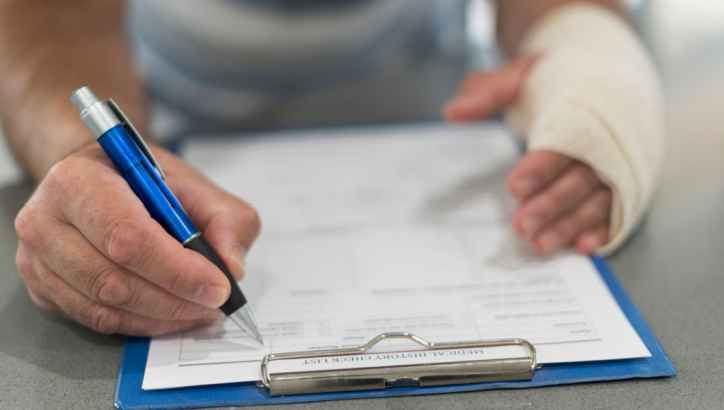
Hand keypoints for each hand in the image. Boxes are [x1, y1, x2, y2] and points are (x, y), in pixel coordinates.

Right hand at [14, 144, 259, 335]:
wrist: (98, 179)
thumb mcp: (196, 185)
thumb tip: (231, 267)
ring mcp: (37, 259)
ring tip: (198, 308)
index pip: (126, 236)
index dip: (176, 268)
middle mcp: (44, 220)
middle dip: (174, 298)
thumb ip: (227, 219)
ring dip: (161, 316)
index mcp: (77, 180)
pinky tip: (169, 314)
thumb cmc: (143, 182)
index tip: (217, 285)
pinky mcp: (42, 289)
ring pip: (105, 307)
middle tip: (214, 302)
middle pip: (113, 279)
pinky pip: (95, 320)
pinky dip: (141, 324)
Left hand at [444, 55, 610, 253]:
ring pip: (599, 198)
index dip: (541, 166)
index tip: (516, 186)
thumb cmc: (555, 79)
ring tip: (541, 244)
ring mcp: (618, 162)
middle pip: (581, 177)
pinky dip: (604, 229)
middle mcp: (605, 139)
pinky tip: (585, 247)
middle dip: (551, 203)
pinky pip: (619, 209)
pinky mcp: (625, 181)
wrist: (606, 69)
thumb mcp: (519, 76)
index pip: (563, 141)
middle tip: (522, 226)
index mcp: (579, 108)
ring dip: (571, 223)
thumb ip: (487, 93)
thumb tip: (451, 112)